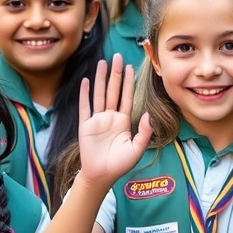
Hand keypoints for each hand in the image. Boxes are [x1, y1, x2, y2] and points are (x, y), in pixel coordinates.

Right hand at [77, 54, 152, 189]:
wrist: (101, 175)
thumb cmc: (119, 164)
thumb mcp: (136, 149)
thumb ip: (144, 132)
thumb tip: (148, 115)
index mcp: (123, 121)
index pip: (126, 97)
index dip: (128, 82)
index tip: (131, 67)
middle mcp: (110, 117)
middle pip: (113, 91)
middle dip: (116, 74)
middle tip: (117, 57)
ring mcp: (97, 120)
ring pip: (100, 94)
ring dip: (101, 79)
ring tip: (102, 63)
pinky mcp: (85, 125)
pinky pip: (85, 107)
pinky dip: (85, 94)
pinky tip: (86, 81)